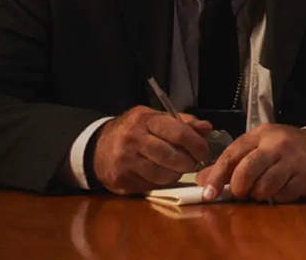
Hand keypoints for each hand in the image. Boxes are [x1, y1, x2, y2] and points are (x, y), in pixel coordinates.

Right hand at [93, 106, 214, 194]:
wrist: (97, 148)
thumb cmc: (134, 131)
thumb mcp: (155, 119)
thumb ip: (182, 123)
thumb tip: (207, 128)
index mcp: (145, 120)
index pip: (178, 133)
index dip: (196, 144)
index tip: (204, 152)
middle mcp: (133, 139)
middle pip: (171, 156)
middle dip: (188, 163)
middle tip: (192, 163)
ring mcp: (125, 161)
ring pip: (162, 175)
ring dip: (175, 175)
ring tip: (176, 169)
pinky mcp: (121, 180)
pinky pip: (150, 186)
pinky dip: (160, 183)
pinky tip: (159, 175)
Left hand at [196, 123, 305, 202]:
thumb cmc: (285, 148)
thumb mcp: (258, 148)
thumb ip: (231, 163)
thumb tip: (201, 180)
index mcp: (260, 135)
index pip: (233, 154)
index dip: (217, 175)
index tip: (207, 192)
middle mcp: (276, 145)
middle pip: (247, 170)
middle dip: (238, 187)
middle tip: (239, 193)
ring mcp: (292, 161)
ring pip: (264, 186)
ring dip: (259, 194)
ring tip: (263, 189)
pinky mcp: (305, 178)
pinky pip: (282, 195)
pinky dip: (277, 197)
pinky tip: (281, 189)